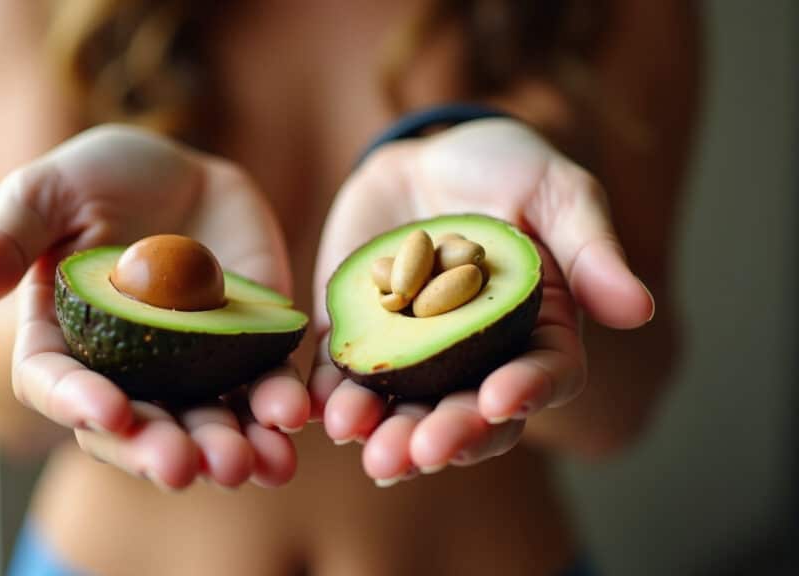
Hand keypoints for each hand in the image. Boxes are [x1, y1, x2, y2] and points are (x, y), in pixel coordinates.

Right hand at [0, 126, 308, 489]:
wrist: (184, 169)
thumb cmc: (101, 178)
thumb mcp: (44, 194)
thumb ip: (5, 241)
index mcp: (66, 342)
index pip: (59, 387)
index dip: (78, 403)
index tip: (108, 411)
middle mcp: (127, 372)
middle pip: (138, 428)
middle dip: (161, 450)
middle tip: (185, 466)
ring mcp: (192, 367)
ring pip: (207, 423)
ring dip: (228, 449)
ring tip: (252, 464)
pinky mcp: (249, 350)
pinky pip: (264, 388)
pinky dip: (278, 408)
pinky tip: (294, 419)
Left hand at [310, 118, 652, 483]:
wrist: (427, 155)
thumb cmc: (506, 170)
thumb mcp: (557, 193)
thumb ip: (590, 249)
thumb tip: (637, 308)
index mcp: (535, 331)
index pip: (541, 377)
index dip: (524, 393)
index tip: (500, 400)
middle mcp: (476, 357)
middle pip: (467, 413)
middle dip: (446, 436)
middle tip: (421, 453)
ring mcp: (414, 352)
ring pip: (404, 409)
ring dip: (386, 436)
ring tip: (368, 452)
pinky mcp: (359, 336)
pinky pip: (344, 375)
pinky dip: (332, 397)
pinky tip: (320, 414)